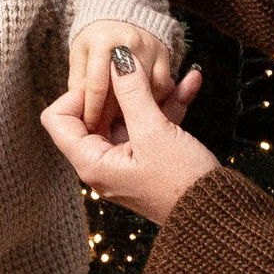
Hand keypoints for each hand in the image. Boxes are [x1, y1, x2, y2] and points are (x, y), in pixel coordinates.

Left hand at [40, 54, 216, 224]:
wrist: (217, 215)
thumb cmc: (182, 182)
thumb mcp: (154, 132)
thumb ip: (133, 93)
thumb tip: (118, 59)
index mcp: (91, 161)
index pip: (57, 119)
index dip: (76, 94)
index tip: (106, 80)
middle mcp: (102, 162)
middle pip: (93, 113)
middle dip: (118, 88)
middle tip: (136, 68)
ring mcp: (126, 160)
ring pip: (128, 116)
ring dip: (148, 93)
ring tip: (169, 74)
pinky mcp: (150, 158)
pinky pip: (151, 125)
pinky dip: (167, 105)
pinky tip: (190, 82)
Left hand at [69, 19, 176, 135]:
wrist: (123, 8)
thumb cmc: (96, 35)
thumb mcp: (81, 53)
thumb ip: (80, 81)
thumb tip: (80, 110)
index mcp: (102, 41)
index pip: (96, 86)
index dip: (92, 110)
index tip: (90, 125)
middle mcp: (129, 43)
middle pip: (122, 92)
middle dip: (112, 116)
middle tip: (106, 130)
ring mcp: (151, 48)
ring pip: (145, 92)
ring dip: (135, 111)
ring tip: (127, 123)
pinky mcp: (166, 55)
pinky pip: (162, 87)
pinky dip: (155, 100)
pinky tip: (146, 107)